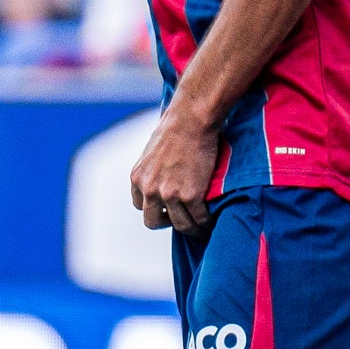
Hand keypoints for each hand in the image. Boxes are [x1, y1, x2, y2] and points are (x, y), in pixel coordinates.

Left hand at [128, 108, 220, 235]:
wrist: (191, 120)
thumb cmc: (175, 128)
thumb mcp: (151, 151)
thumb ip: (152, 170)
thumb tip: (161, 177)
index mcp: (138, 178)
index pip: (139, 205)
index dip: (155, 208)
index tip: (167, 208)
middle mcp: (149, 189)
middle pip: (152, 222)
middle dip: (167, 223)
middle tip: (182, 219)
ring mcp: (169, 194)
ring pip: (180, 225)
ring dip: (192, 228)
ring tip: (202, 226)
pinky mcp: (190, 195)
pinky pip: (199, 218)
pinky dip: (206, 222)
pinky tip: (212, 219)